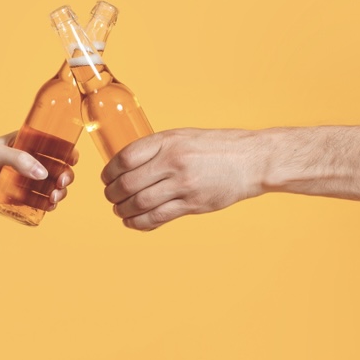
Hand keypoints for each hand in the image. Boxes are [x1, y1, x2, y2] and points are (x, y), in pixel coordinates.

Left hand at [0, 133, 76, 209]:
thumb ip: (18, 160)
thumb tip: (42, 173)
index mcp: (23, 142)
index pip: (50, 144)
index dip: (65, 151)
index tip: (72, 160)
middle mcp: (25, 159)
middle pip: (54, 167)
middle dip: (64, 175)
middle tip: (61, 183)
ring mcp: (20, 178)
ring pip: (47, 184)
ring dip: (57, 191)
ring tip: (54, 198)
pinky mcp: (12, 194)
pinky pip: (33, 199)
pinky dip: (44, 204)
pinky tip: (47, 207)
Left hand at [101, 128, 270, 230]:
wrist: (252, 160)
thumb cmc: (217, 147)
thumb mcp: (184, 137)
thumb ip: (158, 149)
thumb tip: (129, 165)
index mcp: (168, 141)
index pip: (126, 157)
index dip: (110, 171)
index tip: (107, 178)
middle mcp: (173, 162)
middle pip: (129, 183)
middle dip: (113, 193)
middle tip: (110, 197)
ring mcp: (184, 185)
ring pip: (140, 203)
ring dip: (123, 210)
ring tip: (119, 210)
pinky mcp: (193, 204)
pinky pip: (158, 217)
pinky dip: (140, 222)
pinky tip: (133, 222)